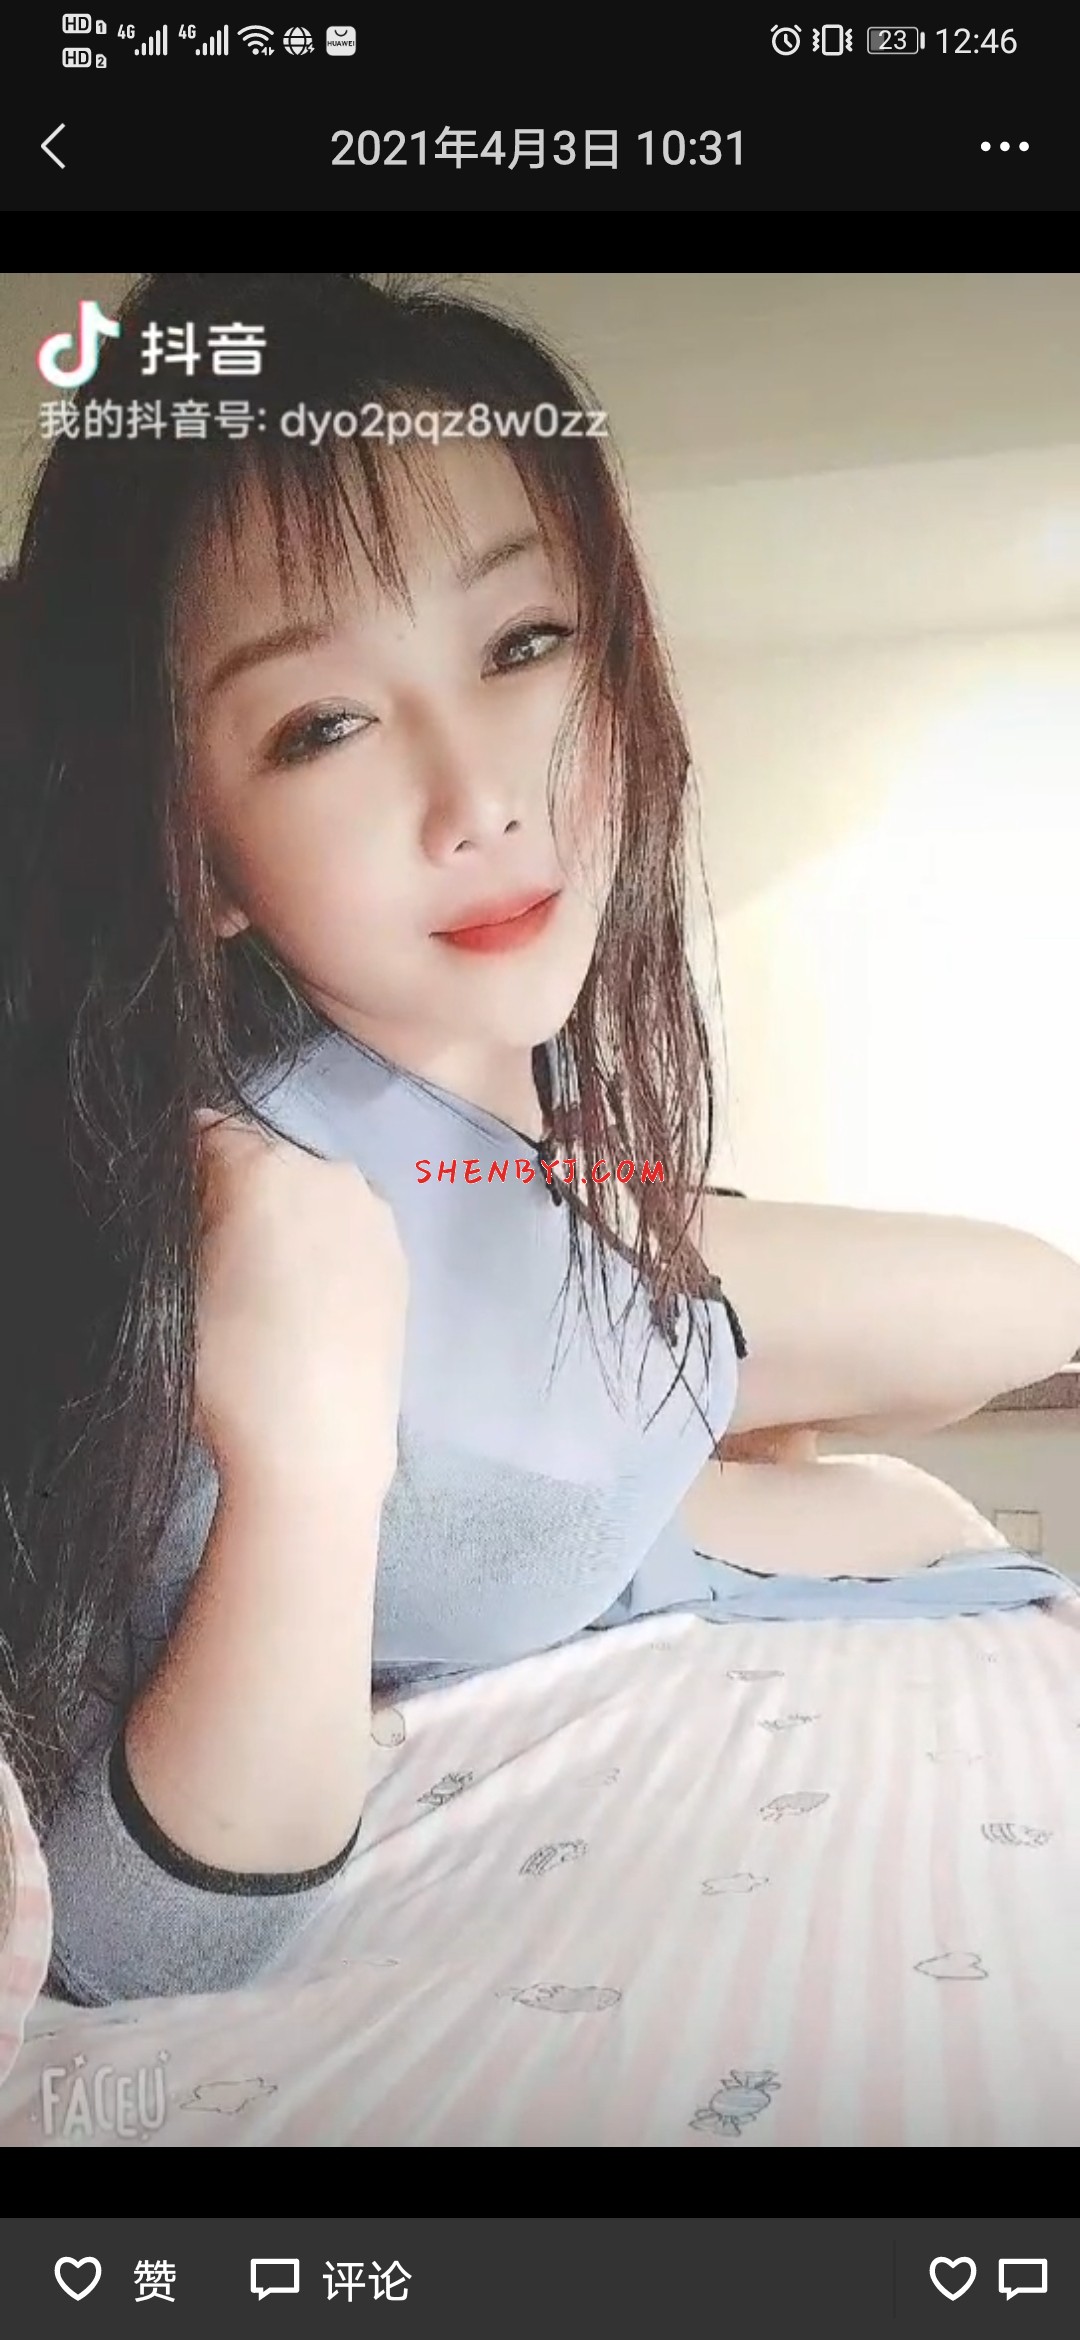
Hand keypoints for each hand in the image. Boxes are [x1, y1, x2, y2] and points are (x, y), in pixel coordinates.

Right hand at [192, 1110, 407, 1496]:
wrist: (317, 1450)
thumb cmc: (225, 1369)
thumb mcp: (171, 1284)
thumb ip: (181, 1214)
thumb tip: (190, 1190)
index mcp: (266, 1167)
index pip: (206, 1135)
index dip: (180, 1171)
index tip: (171, 1216)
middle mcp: (331, 1174)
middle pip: (265, 1160)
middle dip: (235, 1191)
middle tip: (212, 1257)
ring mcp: (374, 1216)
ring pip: (311, 1194)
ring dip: (283, 1219)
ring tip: (262, 1289)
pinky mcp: (399, 1259)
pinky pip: (344, 1231)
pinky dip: (321, 1248)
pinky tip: (304, 1304)